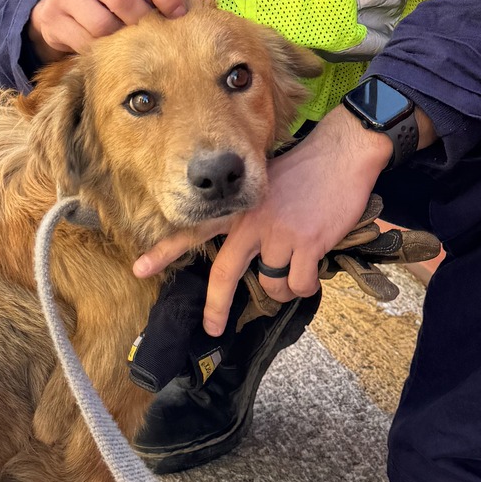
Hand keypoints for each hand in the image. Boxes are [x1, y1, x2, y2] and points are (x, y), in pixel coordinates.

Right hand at [28, 0, 189, 60]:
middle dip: (142, 20)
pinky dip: (101, 50)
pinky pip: (85, 42)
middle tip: (149, 33)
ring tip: (125, 40)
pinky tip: (105, 47)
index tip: (178, 15)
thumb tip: (197, 3)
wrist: (56, 7)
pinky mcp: (52, 19)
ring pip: (103, 24)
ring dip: (120, 38)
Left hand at [134, 106, 394, 335]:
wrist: (341, 153)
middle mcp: (251, 222)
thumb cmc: (305, 169)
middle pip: (224, 274)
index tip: (139, 269)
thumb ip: (249, 212)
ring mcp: (278, 233)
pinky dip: (306, 285)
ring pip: (272, 286)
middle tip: (212, 328)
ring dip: (283, 288)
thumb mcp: (264, 184)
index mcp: (238, 208)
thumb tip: (248, 249)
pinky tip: (312, 269)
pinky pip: (299, 285)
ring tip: (295, 269)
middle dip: (216, 308)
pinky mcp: (307, 243)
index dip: (165, 252)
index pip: (194, 231)